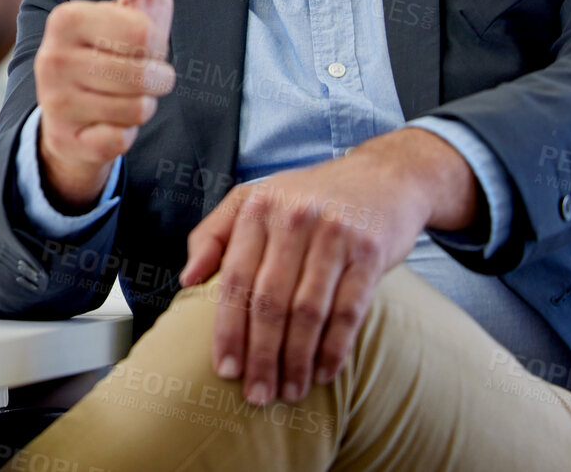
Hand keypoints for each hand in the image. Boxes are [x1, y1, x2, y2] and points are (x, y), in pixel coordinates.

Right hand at [33, 0, 177, 206]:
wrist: (76, 120)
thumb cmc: (115, 52)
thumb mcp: (135, 1)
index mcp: (66, 18)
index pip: (142, 34)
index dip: (154, 46)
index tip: (135, 47)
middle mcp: (51, 57)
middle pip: (143, 75)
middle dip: (155, 80)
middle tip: (134, 76)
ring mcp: (53, 100)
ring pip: (137, 109)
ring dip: (141, 109)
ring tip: (120, 99)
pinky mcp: (64, 139)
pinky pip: (121, 142)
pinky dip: (125, 137)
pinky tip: (106, 126)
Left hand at [178, 128, 477, 406]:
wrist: (384, 177)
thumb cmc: (309, 196)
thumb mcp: (254, 199)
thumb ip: (213, 235)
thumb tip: (186, 280)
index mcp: (259, 208)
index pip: (235, 278)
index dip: (228, 329)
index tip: (224, 369)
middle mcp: (294, 218)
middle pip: (270, 301)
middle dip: (261, 356)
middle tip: (257, 394)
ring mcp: (335, 235)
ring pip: (308, 312)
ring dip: (297, 360)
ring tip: (289, 392)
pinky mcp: (370, 252)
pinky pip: (349, 311)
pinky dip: (334, 348)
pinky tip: (324, 373)